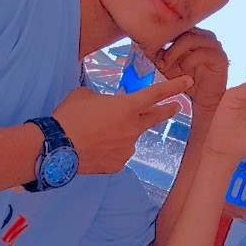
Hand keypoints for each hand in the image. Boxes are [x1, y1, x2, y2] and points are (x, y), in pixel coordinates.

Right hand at [53, 76, 191, 174]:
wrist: (57, 147)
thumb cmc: (69, 116)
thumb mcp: (84, 95)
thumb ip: (102, 99)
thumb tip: (104, 107)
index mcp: (127, 107)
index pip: (156, 94)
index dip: (174, 87)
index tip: (187, 81)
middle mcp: (132, 128)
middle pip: (155, 117)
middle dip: (167, 110)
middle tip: (176, 107)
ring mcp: (127, 148)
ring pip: (129, 137)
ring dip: (119, 133)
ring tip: (94, 133)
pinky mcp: (118, 164)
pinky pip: (118, 153)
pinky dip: (109, 149)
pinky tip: (93, 148)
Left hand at [154, 29, 227, 115]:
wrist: (203, 100)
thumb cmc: (185, 80)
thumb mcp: (167, 65)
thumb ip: (157, 53)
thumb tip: (140, 42)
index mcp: (194, 34)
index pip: (176, 26)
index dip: (162, 35)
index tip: (148, 47)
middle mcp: (205, 36)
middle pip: (181, 30)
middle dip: (166, 45)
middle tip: (158, 60)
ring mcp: (214, 45)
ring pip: (190, 39)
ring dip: (174, 52)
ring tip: (167, 66)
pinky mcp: (220, 57)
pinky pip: (201, 53)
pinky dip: (188, 61)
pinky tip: (182, 70)